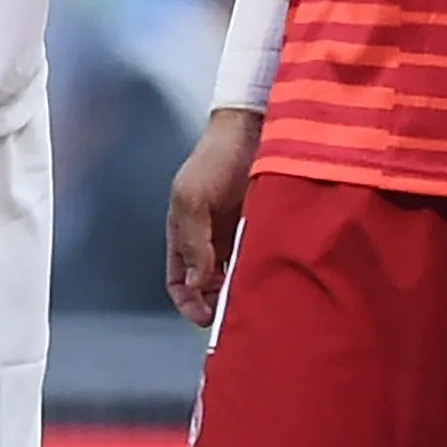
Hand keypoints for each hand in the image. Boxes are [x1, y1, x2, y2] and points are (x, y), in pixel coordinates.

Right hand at [166, 108, 262, 325]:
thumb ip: (192, 242)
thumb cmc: (217, 156)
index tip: (205, 317)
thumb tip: (195, 283)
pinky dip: (259, 272)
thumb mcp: (192, 198)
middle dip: (217, 302)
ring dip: (239, 290)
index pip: (178, 280)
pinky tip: (268, 278)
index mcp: (182, 232)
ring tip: (252, 299)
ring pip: (234, 275)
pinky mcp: (260, 228)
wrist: (254, 128)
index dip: (187, 302)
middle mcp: (208, 239)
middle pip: (207, 285)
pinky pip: (256, 259)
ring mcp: (235, 235)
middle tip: (234, 313)